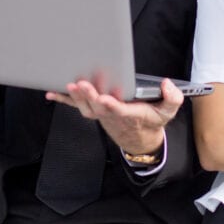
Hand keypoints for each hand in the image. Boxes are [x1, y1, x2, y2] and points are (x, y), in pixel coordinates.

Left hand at [46, 76, 183, 154]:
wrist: (139, 139)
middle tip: (81, 84)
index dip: (111, 105)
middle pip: (99, 107)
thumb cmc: (152, 121)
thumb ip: (172, 98)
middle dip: (89, 96)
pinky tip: (51, 93)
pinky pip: (76, 106)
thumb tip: (168, 85)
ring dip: (76, 97)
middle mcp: (113, 115)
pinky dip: (63, 100)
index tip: (105, 99)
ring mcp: (102, 115)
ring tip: (70, 84)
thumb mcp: (169, 112)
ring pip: (86, 108)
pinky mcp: (95, 111)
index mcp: (132, 114)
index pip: (120, 111)